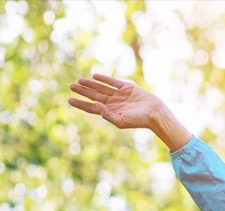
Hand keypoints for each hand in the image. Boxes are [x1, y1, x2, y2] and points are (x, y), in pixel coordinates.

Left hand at [69, 74, 191, 150]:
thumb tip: (96, 105)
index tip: (69, 99)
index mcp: (110, 112)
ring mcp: (119, 94)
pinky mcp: (127, 87)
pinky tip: (95, 76)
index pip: (92, 107)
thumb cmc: (139, 120)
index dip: (80, 103)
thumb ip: (107, 114)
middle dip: (82, 91)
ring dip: (90, 84)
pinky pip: (112, 82)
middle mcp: (113, 103)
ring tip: (79, 81)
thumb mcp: (121, 121)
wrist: (155, 113)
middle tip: (70, 86)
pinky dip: (104, 78)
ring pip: (101, 87)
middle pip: (94, 95)